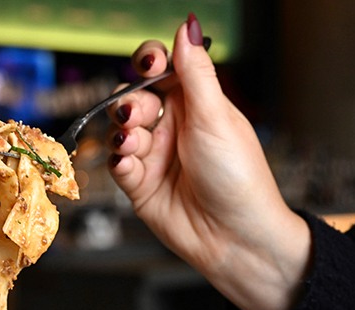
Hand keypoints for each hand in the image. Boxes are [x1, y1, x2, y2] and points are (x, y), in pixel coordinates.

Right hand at [107, 14, 311, 309]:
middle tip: (138, 115)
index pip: (163, 69)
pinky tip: (132, 166)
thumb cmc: (238, 177)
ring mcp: (154, 155)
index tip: (148, 65)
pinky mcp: (139, 185)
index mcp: (197, 104)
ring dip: (122, 133)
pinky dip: (120, 161)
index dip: (149, 62)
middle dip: (130, 103)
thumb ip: (195, 72)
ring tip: (134, 144)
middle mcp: (173, 127)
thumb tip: (187, 25)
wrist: (235, 238)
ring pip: (119, 130)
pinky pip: (116, 164)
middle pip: (133, 97)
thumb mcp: (216, 117)